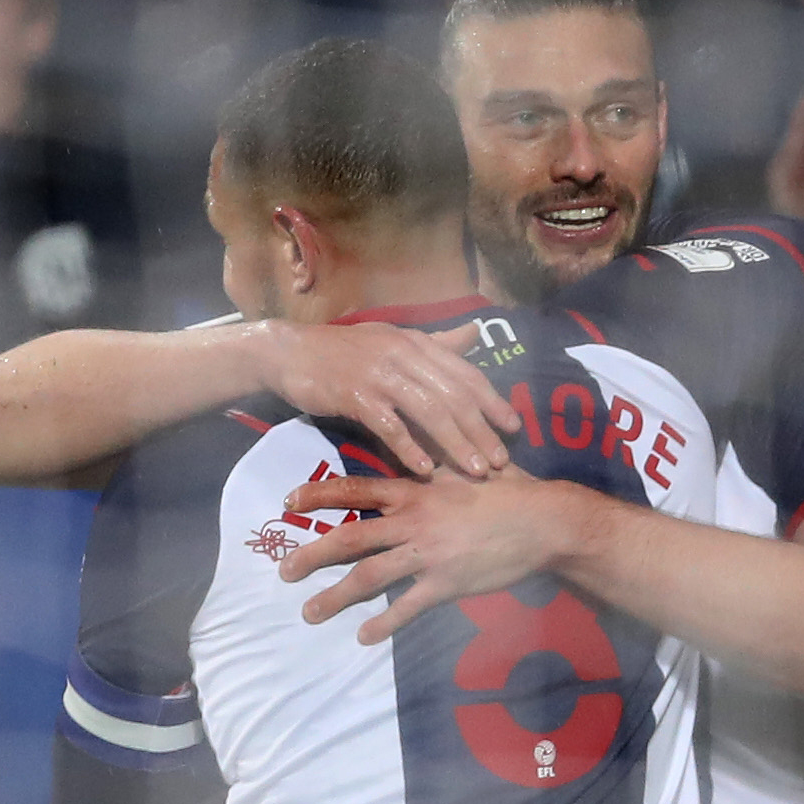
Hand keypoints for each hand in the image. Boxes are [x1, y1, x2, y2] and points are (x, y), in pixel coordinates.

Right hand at [258, 321, 520, 478]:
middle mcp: (404, 354)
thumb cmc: (344, 351)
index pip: (465, 373)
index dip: (492, 401)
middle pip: (453, 395)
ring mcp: (379, 373)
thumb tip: (475, 332)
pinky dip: (409, 447)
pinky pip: (389, 425)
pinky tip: (424, 469)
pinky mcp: (354, 394)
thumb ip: (436, 343)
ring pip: (429, 411)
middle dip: (481, 430)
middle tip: (501, 461)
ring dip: (455, 443)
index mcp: (417, 342)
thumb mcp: (393, 339)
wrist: (289, 352)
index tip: (514, 428)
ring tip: (474, 470)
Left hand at [277, 467, 579, 644]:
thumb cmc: (510, 489)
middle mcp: (414, 521)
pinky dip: (384, 623)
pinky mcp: (447, 583)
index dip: (319, 495)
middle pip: (351, 537)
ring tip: (310, 613)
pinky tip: (365, 636)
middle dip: (313, 554)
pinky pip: (407, 606)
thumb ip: (436, 459)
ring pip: (370, 575)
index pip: (356, 489)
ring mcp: (429, 553)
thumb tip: (418, 441)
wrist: (545, 521)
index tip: (288, 500)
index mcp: (415, 490)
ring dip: (336, 596)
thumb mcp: (466, 464)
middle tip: (284, 571)